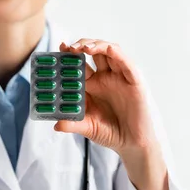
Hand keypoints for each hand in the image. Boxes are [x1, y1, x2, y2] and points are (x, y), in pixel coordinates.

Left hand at [56, 39, 171, 189]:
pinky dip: (116, 52)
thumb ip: (72, 124)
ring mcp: (120, 77)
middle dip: (80, 46)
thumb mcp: (88, 128)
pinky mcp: (134, 80)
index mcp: (92, 85)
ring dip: (96, 45)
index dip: (69, 54)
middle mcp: (105, 78)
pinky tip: (106, 49)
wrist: (132, 144)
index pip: (79, 64)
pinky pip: (125, 62)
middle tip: (69, 48)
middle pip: (93, 52)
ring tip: (83, 48)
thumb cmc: (110, 134)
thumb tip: (56, 125)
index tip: (60, 48)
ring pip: (109, 51)